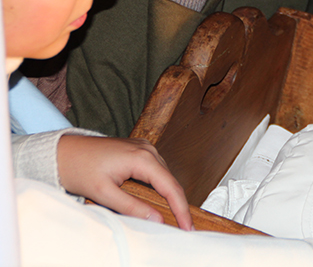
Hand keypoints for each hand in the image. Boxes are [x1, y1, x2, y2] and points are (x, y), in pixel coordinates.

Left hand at [57, 135, 192, 230]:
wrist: (62, 151)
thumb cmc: (79, 168)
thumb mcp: (104, 193)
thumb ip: (132, 207)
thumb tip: (156, 220)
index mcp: (142, 157)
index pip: (170, 187)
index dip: (181, 209)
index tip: (188, 227)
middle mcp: (147, 149)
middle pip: (171, 181)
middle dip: (178, 204)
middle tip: (183, 226)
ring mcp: (144, 147)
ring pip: (165, 175)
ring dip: (169, 195)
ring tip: (174, 216)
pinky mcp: (139, 150)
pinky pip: (156, 170)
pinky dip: (160, 185)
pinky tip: (158, 198)